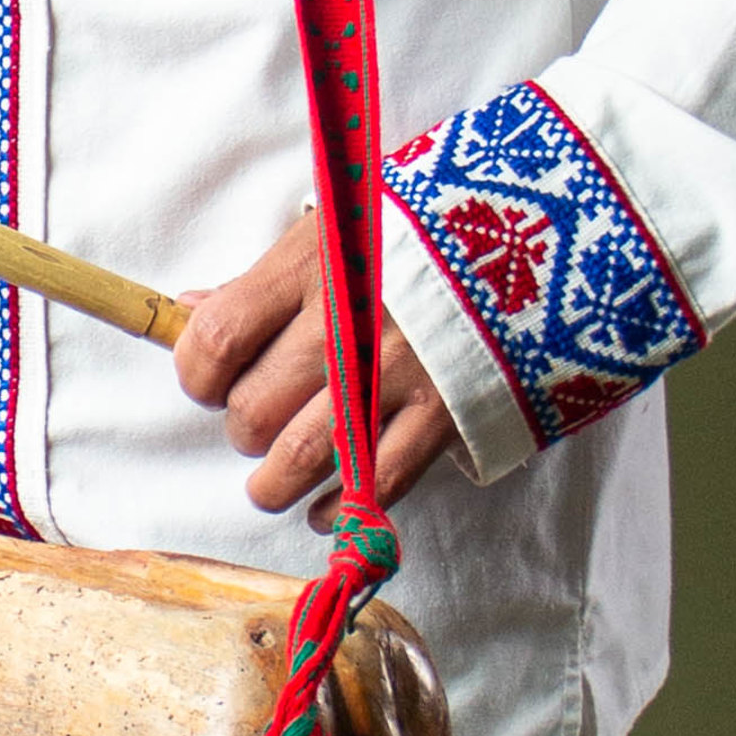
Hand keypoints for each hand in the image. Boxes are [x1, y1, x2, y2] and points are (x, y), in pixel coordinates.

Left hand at [172, 207, 459, 516]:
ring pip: (298, 459)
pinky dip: (338, 508)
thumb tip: (191, 310)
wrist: (544, 232)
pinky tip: (325, 508)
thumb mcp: (340, 226)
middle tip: (259, 420)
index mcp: (317, 268)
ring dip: (272, 483)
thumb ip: (265, 277)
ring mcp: (396, 376)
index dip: (197, 374)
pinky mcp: (445, 415)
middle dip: (243, 427)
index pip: (217, 340)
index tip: (208, 380)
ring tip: (271, 481)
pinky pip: (372, 484)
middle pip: (253, 410)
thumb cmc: (428, 227)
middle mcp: (347, 325)